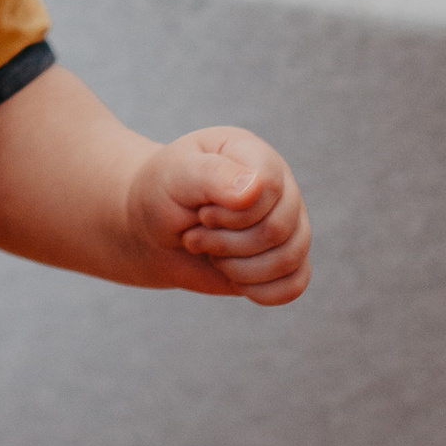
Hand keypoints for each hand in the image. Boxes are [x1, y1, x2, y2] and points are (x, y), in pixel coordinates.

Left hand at [125, 126, 310, 306]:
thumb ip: (212, 175)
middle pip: (278, 229)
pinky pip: (294, 285)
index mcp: (255, 154)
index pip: (271, 187)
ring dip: (238, 268)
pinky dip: (259, 291)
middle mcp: (280, 187)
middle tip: (194, 236)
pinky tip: (232, 276)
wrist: (151, 230)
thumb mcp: (175, 176)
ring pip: (288, 259)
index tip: (200, 212)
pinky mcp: (284, 260)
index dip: (233, 214)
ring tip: (210, 254)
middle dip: (227, 244)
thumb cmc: (163, 195)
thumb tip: (255, 189)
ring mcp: (287, 223)